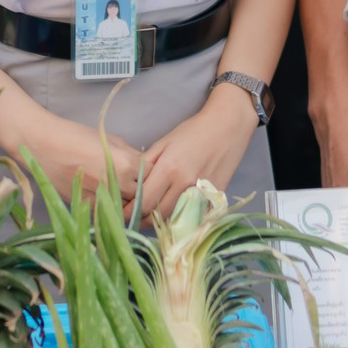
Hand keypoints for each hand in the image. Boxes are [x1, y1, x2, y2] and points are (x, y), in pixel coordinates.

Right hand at [16, 110, 143, 205]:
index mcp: (125, 164)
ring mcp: (102, 198)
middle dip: (141, 190)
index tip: (145, 171)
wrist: (44, 145)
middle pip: (141, 195)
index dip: (149, 172)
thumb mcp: (109, 139)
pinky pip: (106, 213)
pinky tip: (105, 197)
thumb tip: (144, 165)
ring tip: (120, 191)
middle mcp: (117, 184)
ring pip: (126, 208)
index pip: (151, 175)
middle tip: (134, 183)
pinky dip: (109, 208)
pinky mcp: (87, 207)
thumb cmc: (76, 136)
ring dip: (126, 202)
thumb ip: (130, 154)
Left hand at [136, 92, 257, 221]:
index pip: (144, 201)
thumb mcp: (164, 142)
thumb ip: (146, 164)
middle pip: (157, 214)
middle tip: (131, 218)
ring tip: (148, 216)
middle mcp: (185, 185)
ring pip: (174, 218)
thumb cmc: (193, 131)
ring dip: (159, 220)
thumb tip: (131, 183)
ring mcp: (201, 194)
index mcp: (169, 169)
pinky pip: (192, 216)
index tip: (120, 214)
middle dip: (141, 219)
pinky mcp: (214, 198)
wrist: (227, 127)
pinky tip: (172, 212)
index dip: (129, 211)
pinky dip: (180, 217)